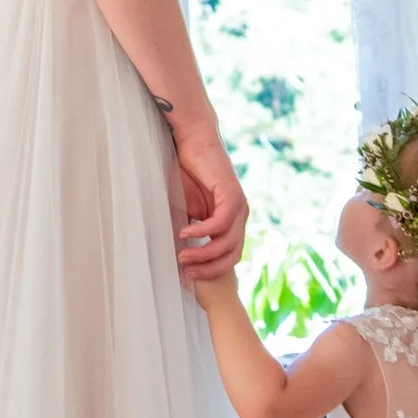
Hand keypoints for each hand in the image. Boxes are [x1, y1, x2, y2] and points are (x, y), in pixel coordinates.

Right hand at [170, 118, 246, 281]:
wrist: (194, 141)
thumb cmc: (188, 172)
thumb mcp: (187, 208)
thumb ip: (189, 229)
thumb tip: (178, 254)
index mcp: (231, 221)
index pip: (228, 256)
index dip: (209, 270)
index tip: (187, 275)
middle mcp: (240, 216)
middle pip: (232, 256)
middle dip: (208, 269)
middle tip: (185, 272)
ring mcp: (238, 206)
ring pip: (227, 243)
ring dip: (203, 254)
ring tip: (182, 256)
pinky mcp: (232, 195)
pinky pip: (220, 223)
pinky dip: (202, 232)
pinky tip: (185, 234)